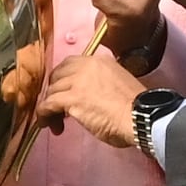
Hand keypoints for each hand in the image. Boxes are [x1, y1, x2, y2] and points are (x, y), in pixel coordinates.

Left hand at [40, 41, 154, 151]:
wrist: (141, 118)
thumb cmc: (135, 109)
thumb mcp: (117, 84)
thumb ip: (100, 83)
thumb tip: (89, 95)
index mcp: (100, 61)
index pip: (71, 64)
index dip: (64, 79)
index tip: (66, 93)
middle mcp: (86, 66)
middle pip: (57, 75)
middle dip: (55, 91)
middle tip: (59, 109)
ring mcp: (78, 81)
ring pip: (51, 91)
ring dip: (50, 107)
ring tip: (56, 123)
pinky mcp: (71, 98)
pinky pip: (47, 104)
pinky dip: (44, 115)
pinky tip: (47, 125)